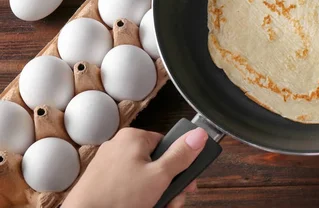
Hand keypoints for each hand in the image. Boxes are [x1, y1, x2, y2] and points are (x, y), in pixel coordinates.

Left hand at [62, 127, 207, 207]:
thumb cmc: (116, 198)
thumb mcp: (160, 176)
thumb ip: (181, 155)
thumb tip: (198, 134)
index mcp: (133, 137)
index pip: (167, 145)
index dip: (180, 166)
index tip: (186, 183)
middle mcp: (119, 147)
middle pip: (157, 164)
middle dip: (168, 186)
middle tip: (172, 202)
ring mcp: (109, 166)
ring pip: (143, 178)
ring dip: (155, 195)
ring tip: (158, 207)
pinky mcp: (102, 183)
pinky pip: (129, 187)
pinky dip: (138, 199)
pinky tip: (143, 207)